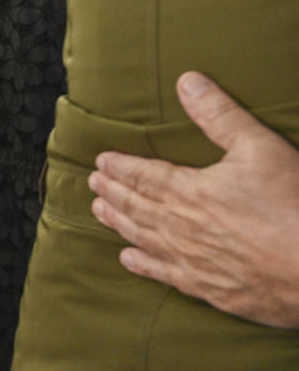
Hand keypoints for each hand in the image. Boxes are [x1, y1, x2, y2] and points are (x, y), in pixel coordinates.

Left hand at [87, 71, 298, 327]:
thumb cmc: (292, 206)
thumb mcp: (260, 148)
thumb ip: (220, 116)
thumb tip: (187, 81)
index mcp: (189, 191)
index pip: (143, 175)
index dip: (120, 167)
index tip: (100, 161)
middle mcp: (180, 227)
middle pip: (136, 206)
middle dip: (113, 192)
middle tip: (92, 184)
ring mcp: (192, 260)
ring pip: (143, 237)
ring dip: (118, 222)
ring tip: (99, 211)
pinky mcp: (208, 288)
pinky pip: (164, 274)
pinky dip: (142, 265)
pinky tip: (128, 259)